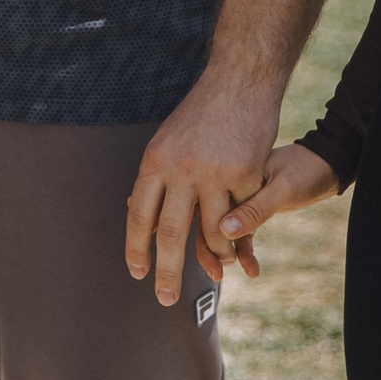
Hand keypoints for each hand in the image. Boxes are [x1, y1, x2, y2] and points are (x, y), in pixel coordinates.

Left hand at [124, 78, 279, 304]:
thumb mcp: (166, 140)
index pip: (139, 216)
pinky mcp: (245, 174)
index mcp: (155, 161)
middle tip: (165, 299)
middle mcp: (181, 169)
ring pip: (213, 231)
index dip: (137, 249)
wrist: (240, 80)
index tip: (137, 273)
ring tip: (216, 271)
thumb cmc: (201, 113)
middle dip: (167, 271)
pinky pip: (242, 214)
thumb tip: (135, 213)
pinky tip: (244, 241)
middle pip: (170, 233)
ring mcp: (215, 172)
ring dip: (216, 256)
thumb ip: (155, 178)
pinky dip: (243, 230)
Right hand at [213, 144, 339, 271]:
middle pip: (208, 217)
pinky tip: (251, 268)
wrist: (327, 164)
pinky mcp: (252, 206)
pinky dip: (243, 249)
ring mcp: (240, 194)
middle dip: (208, 248)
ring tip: (225, 275)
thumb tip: (224, 230)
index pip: (206, 203)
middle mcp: (229, 182)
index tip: (214, 261)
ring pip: (222, 227)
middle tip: (217, 274)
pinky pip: (241, 230)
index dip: (204, 234)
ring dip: (224, 252)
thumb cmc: (306, 169)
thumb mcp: (283, 188)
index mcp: (230, 170)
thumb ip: (255, 209)